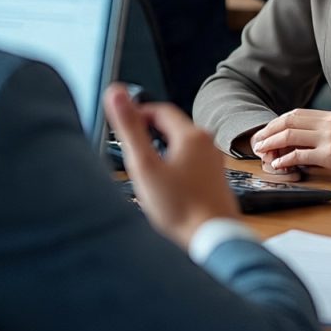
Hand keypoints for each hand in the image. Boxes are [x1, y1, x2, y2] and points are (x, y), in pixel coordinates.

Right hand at [103, 83, 238, 247]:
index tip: (122, 125)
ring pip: (181, 145)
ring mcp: (213, 161)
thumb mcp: (145, 165)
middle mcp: (207, 143)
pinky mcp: (214, 178)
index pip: (161, 110)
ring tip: (143, 169)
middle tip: (129, 148)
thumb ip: (130, 129)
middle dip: (149, 133)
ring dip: (161, 150)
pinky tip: (163, 186)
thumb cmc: (179, 206)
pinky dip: (173, 165)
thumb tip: (117, 94)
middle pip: (173, 127)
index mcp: (191, 135)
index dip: (138, 114)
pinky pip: (190, 161)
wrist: (211, 236)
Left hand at [250, 109, 330, 182]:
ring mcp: (330, 137)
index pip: (297, 113)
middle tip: (257, 142)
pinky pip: (300, 155)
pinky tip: (278, 165)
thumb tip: (308, 145)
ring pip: (290, 135)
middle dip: (268, 131)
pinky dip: (285, 159)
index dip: (278, 123)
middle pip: (289, 120)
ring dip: (271, 143)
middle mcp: (329, 122)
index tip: (267, 133)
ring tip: (261, 152)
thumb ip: (330, 134)